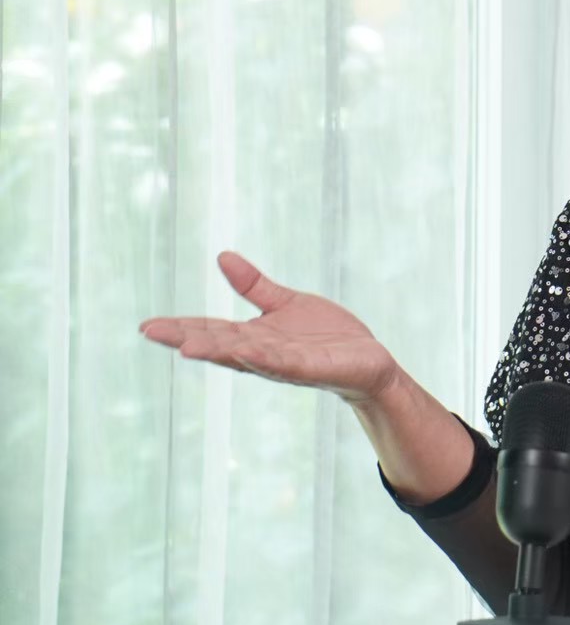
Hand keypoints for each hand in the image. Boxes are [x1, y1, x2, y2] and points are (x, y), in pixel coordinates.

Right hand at [139, 251, 400, 404]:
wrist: (367, 360)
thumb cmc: (325, 336)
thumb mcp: (286, 303)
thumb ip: (254, 286)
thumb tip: (222, 256)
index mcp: (253, 337)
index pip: (211, 331)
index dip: (181, 328)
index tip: (146, 325)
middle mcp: (262, 353)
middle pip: (219, 345)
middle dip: (186, 338)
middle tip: (150, 332)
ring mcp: (285, 362)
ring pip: (245, 356)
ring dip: (217, 351)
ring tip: (186, 347)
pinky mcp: (310, 368)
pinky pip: (284, 362)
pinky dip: (264, 357)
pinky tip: (247, 350)